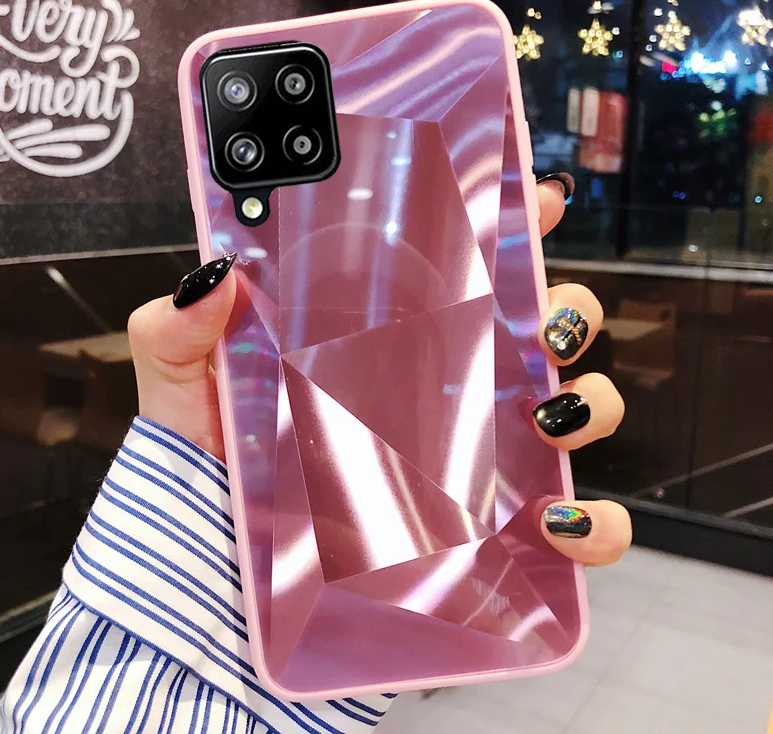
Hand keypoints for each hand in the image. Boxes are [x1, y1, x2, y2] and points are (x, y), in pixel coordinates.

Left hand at [128, 176, 630, 568]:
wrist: (222, 574)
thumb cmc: (214, 471)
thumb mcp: (186, 389)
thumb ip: (180, 330)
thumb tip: (213, 274)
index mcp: (391, 338)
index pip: (465, 266)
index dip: (513, 222)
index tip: (535, 198)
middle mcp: (446, 390)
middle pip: (542, 328)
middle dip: (568, 307)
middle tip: (542, 318)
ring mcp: (477, 460)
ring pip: (576, 410)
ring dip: (588, 402)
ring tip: (546, 415)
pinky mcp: (490, 536)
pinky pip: (572, 531)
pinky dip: (593, 528)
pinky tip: (560, 524)